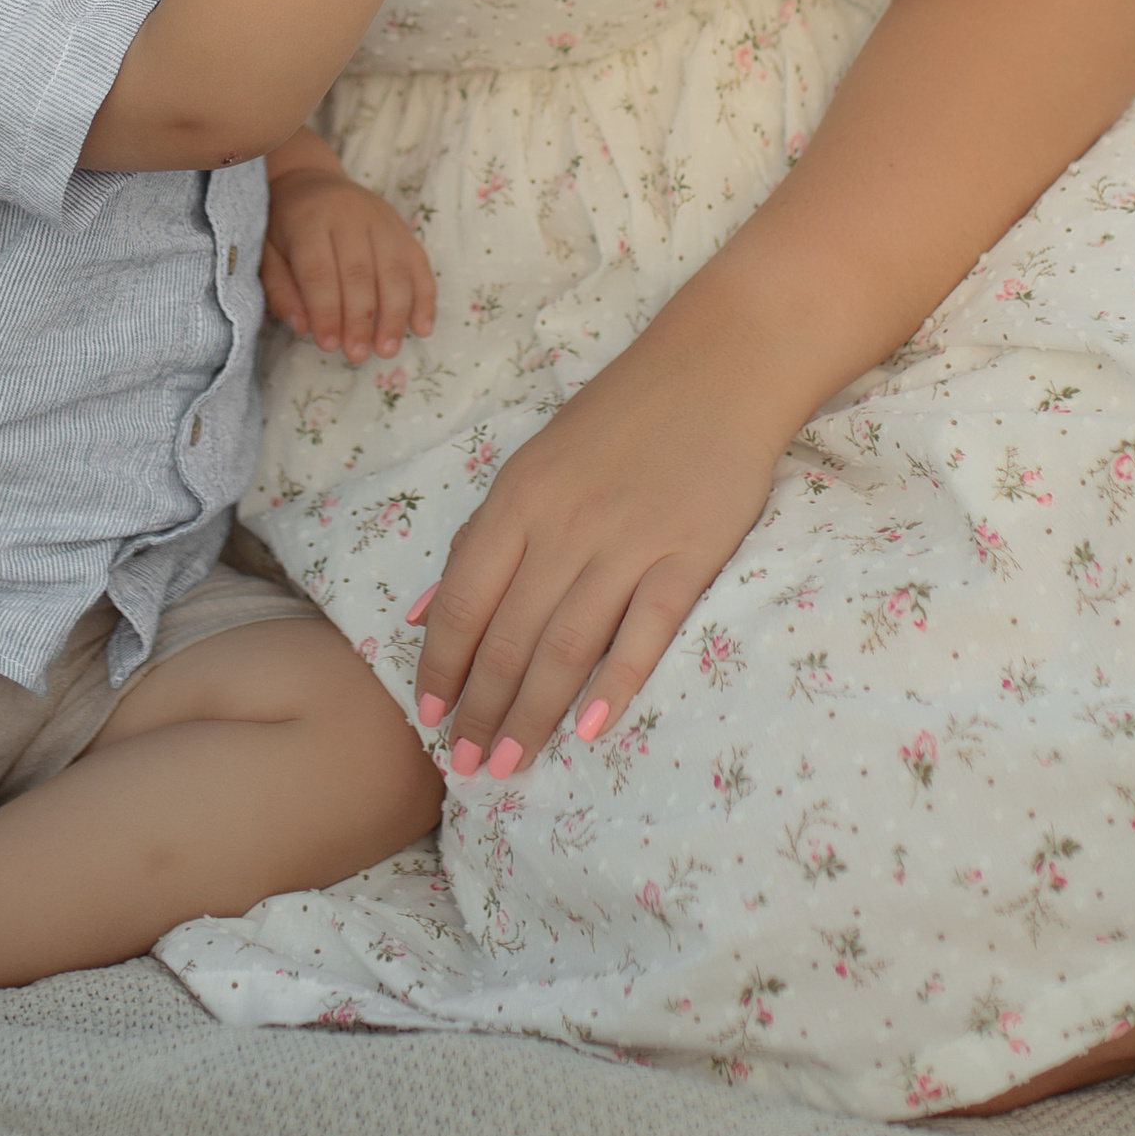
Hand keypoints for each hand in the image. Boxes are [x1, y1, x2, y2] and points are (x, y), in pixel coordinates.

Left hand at [262, 156, 436, 358]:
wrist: (309, 180)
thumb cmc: (283, 226)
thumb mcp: (266, 252)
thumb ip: (280, 289)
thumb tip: (303, 327)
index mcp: (310, 220)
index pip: (320, 271)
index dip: (326, 310)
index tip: (328, 345)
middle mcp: (349, 215)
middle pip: (360, 272)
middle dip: (360, 318)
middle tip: (357, 355)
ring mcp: (381, 219)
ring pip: (394, 269)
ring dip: (394, 314)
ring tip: (387, 349)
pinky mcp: (402, 227)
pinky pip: (419, 264)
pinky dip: (424, 298)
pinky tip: (421, 329)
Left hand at [408, 342, 778, 775]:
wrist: (718, 366)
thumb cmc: (618, 418)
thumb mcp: (531, 465)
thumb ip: (479, 541)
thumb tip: (416, 616)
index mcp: (516, 499)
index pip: (462, 600)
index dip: (440, 666)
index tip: (426, 719)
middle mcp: (562, 524)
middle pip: (509, 636)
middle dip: (480, 709)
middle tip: (466, 769)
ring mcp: (627, 540)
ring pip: (566, 644)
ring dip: (532, 713)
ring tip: (511, 764)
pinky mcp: (689, 552)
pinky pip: (645, 630)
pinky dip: (615, 682)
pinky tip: (589, 728)